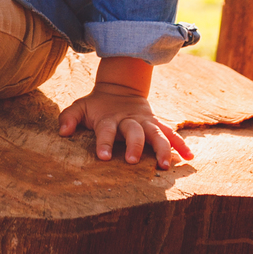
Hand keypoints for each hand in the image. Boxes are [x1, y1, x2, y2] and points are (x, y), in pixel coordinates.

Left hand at [57, 92, 193, 169]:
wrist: (120, 88)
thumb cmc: (96, 105)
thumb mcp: (80, 107)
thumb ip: (69, 118)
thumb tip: (62, 132)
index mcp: (109, 118)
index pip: (106, 131)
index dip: (105, 143)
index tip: (104, 157)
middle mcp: (129, 121)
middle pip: (135, 132)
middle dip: (135, 146)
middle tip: (133, 161)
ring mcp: (145, 122)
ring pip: (157, 134)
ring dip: (162, 149)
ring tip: (165, 165)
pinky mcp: (157, 124)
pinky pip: (171, 134)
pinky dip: (181, 144)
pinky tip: (189, 157)